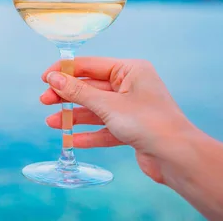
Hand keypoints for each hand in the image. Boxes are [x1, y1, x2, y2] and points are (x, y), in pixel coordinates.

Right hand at [40, 57, 195, 182]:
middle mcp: (132, 86)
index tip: (44, 78)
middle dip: (67, 96)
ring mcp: (132, 108)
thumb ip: (78, 91)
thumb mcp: (108, 105)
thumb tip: (54, 78)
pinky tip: (72, 140)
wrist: (178, 157)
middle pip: (91, 87)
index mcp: (130, 70)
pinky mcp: (132, 129)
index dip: (65, 71)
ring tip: (52, 123)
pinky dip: (89, 133)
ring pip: (96, 109)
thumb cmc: (149, 123)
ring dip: (74, 116)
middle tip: (44, 101)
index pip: (90, 65)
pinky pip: (105, 128)